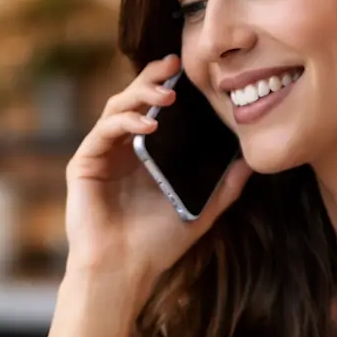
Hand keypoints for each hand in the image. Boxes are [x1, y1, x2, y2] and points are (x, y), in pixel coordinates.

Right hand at [64, 53, 250, 298]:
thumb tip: (252, 162)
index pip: (155, 109)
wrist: (125, 271)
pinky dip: (126, 122)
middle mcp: (121, 149)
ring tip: (167, 95)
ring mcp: (101, 154)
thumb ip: (224, 186)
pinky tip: (149, 124)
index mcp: (145, 155)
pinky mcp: (84, 164)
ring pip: (116, 108)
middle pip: (133, 100)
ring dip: (141, 96)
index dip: (166, 85)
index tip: (186, 69)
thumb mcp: (200, 209)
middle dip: (152, 79)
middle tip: (173, 65)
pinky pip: (103, 131)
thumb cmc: (157, 245)